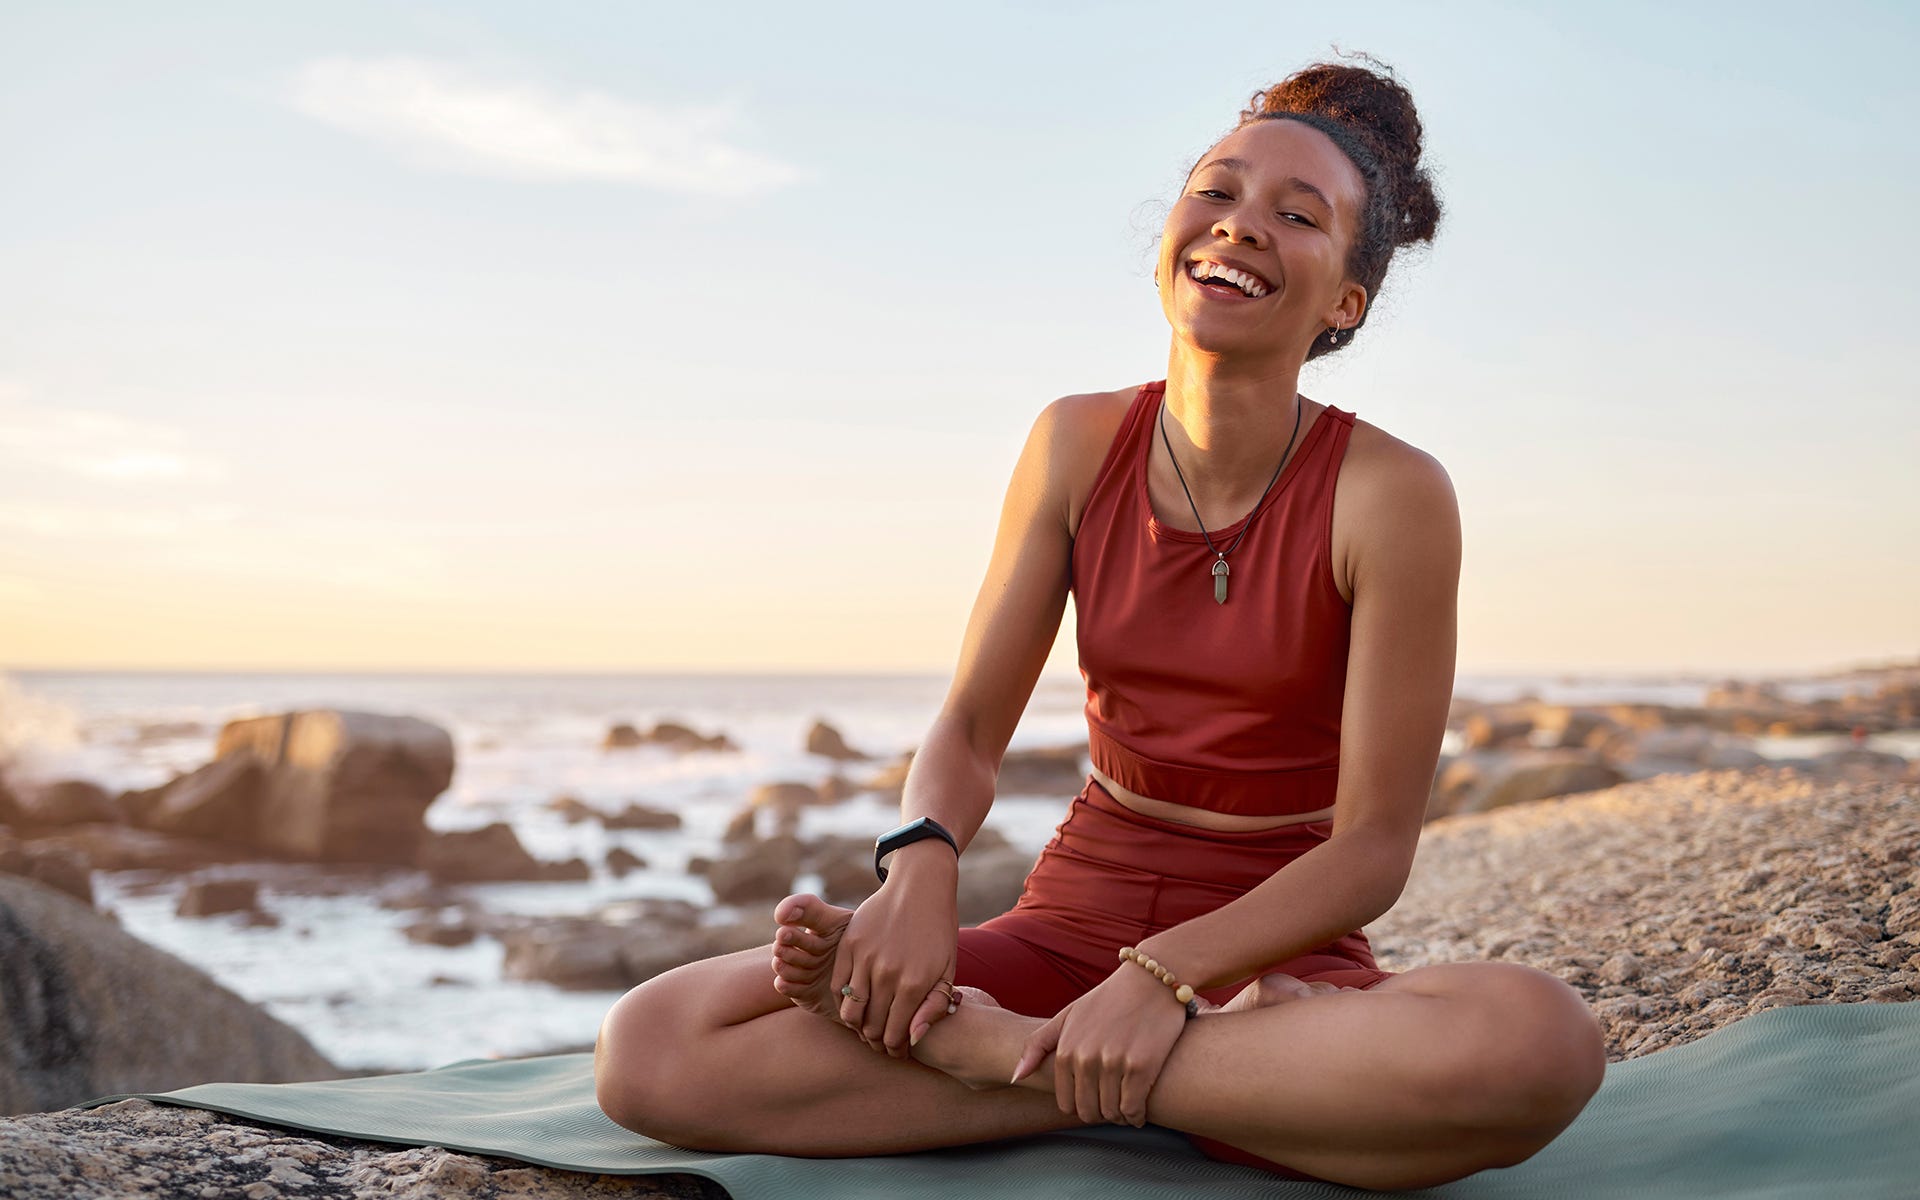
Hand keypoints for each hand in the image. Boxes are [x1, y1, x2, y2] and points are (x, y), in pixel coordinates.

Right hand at [830, 858, 958, 1058]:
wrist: (920, 888)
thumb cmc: (938, 933)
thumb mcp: (947, 972)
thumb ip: (933, 1008)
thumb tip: (911, 1039)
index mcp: (914, 984)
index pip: (896, 1036)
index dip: (895, 1050)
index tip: (896, 1052)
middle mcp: (886, 974)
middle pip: (871, 1028)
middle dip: (877, 1042)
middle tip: (881, 1044)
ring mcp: (864, 958)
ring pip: (850, 1011)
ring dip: (857, 1025)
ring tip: (867, 1026)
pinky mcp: (848, 944)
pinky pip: (837, 986)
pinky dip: (843, 1001)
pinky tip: (856, 1003)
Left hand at [1010, 962, 1187, 1126]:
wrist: (1151, 980)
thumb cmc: (1109, 999)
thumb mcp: (1068, 1016)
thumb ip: (1038, 1045)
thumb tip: (1015, 1078)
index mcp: (1066, 1050)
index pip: (1066, 1103)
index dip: (1081, 1107)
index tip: (1094, 1099)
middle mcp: (1086, 1058)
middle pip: (1089, 1112)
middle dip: (1100, 1114)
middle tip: (1112, 1105)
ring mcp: (1114, 1063)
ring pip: (1112, 1113)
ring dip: (1119, 1116)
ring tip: (1126, 1107)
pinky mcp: (1142, 1067)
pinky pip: (1133, 1109)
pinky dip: (1136, 1116)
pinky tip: (1139, 1110)